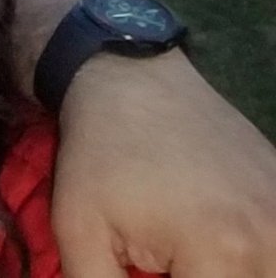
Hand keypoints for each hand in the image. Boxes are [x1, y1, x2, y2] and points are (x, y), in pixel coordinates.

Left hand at [53, 51, 275, 276]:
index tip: (138, 276)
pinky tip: (212, 250)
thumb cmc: (99, 154)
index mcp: (223, 251)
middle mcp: (274, 239)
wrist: (131, 79)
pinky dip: (253, 260)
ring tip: (186, 260)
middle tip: (162, 265)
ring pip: (269, 273)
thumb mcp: (80, 231)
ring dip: (231, 274)